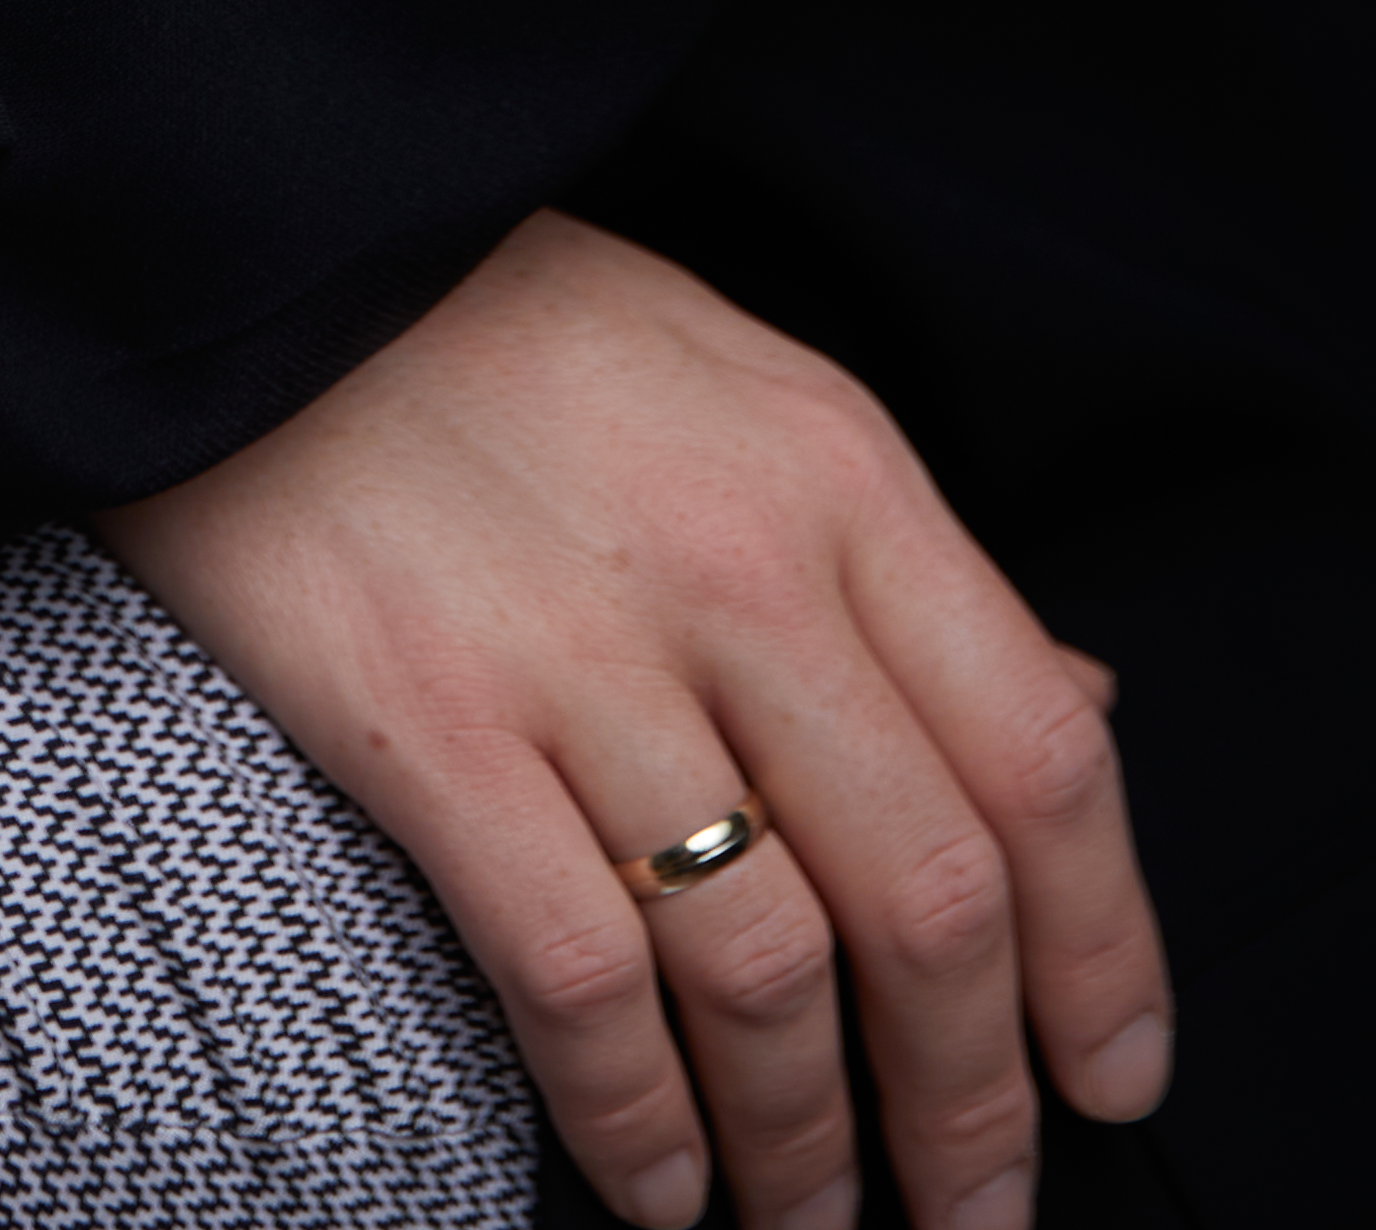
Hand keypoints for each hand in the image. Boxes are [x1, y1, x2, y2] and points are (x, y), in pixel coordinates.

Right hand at [94, 205, 1170, 1229]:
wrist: (265, 243)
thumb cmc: (512, 325)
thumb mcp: (751, 392)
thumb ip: (906, 569)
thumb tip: (1081, 711)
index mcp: (843, 477)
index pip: (1042, 762)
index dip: (1103, 955)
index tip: (1110, 1079)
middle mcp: (743, 569)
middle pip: (927, 898)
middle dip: (974, 1106)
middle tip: (974, 1213)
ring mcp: (582, 652)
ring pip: (765, 971)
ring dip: (806, 1148)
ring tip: (805, 1222)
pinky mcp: (430, 724)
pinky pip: (577, 980)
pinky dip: (635, 1122)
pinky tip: (659, 1182)